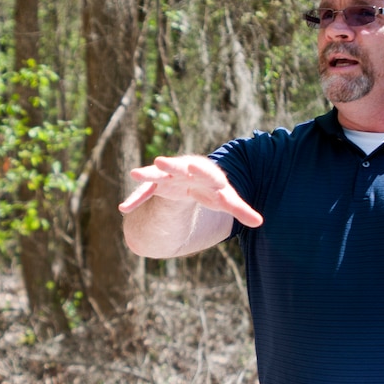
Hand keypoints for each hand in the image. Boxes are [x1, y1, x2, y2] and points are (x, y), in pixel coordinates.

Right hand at [118, 155, 263, 227]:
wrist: (196, 176)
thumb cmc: (212, 189)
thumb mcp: (226, 200)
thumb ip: (240, 210)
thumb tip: (259, 222)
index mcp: (205, 173)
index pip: (207, 173)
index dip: (207, 176)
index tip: (209, 179)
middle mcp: (185, 170)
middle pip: (178, 166)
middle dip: (172, 165)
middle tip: (162, 161)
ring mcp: (168, 177)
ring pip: (157, 174)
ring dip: (148, 173)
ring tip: (135, 173)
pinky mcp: (156, 185)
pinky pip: (144, 193)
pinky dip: (136, 199)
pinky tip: (124, 209)